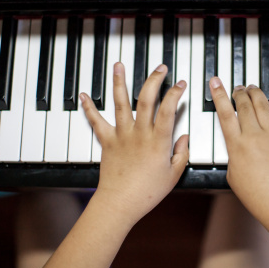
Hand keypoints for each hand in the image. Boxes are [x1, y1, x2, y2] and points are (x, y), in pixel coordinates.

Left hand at [80, 62, 188, 224]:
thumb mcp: (174, 174)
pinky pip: (96, 121)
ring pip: (120, 103)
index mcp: (158, 141)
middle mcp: (140, 133)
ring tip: (119, 65)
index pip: (168, 109)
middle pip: (146, 99)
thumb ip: (181, 153)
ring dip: (119, 82)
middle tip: (160, 68)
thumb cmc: (148, 192)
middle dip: (154, 79)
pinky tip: (84, 96)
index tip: (180, 83)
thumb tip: (184, 138)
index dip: (175, 93)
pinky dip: (89, 108)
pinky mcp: (107, 141)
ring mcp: (122, 135)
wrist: (120, 203)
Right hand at [209, 77, 268, 224]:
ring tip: (252, 88)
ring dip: (257, 93)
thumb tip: (238, 147)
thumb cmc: (257, 196)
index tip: (215, 82)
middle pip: (244, 105)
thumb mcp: (232, 176)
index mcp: (237, 145)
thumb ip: (234, 156)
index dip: (218, 95)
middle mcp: (255, 136)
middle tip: (236, 88)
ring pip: (264, 105)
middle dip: (238, 93)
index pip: (224, 114)